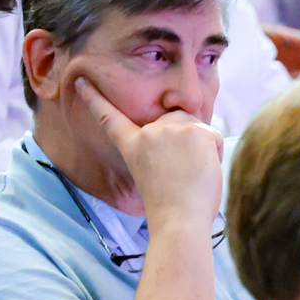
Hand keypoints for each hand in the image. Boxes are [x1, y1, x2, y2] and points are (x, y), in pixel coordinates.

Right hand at [77, 78, 222, 235]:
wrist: (178, 218)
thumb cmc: (171, 206)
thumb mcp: (155, 173)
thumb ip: (161, 150)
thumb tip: (184, 139)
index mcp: (132, 145)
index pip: (110, 117)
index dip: (94, 98)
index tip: (83, 81)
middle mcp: (148, 132)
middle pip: (176, 120)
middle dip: (187, 140)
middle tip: (184, 172)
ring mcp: (170, 128)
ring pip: (197, 127)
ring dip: (202, 147)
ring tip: (193, 173)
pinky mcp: (193, 130)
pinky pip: (214, 136)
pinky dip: (215, 153)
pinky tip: (203, 170)